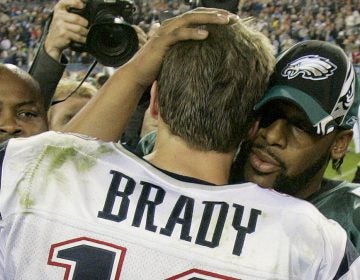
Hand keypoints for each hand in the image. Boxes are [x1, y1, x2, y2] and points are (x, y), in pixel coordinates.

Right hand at [44, 0, 88, 61]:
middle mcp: (58, 15)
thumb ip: (71, 11)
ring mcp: (60, 25)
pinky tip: (83, 39)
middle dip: (85, 23)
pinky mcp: (63, 34)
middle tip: (86, 25)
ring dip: (85, 32)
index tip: (82, 5)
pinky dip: (83, 39)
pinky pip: (78, 36)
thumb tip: (84, 6)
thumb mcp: (63, 16)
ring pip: (78, 28)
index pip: (65, 1)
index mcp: (59, 8)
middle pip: (76, 18)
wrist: (52, 41)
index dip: (75, 2)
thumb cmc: (61, 27)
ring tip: (86, 33)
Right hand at [122, 8, 236, 88]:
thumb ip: (187, 49)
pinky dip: (192, 33)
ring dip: (208, 19)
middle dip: (215, 14)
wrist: (138, 74)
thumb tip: (204, 52)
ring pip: (189, 20)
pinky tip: (205, 35)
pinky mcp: (161, 42)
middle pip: (196, 14)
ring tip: (225, 21)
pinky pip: (179, 34)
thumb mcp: (176, 55)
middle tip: (233, 17)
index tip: (231, 19)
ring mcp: (165, 32)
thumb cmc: (157, 66)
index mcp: (175, 27)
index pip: (197, 16)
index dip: (213, 15)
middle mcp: (170, 25)